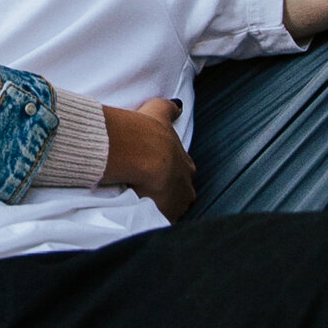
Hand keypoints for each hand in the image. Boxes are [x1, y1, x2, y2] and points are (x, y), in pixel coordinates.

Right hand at [101, 96, 195, 221]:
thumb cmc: (147, 131)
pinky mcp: (165, 216)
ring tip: (145, 207)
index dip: (173, 171)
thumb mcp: (159, 112)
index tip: (161, 171)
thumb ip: (168, 108)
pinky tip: (142, 218)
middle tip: (153, 191)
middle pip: (183, 193)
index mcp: (185, 163)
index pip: (184, 170)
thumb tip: (178, 105)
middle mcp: (186, 184)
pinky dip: (153, 220)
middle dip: (172, 193)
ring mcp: (177, 203)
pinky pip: (161, 222)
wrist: (141, 153)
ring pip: (174, 209)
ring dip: (163, 209)